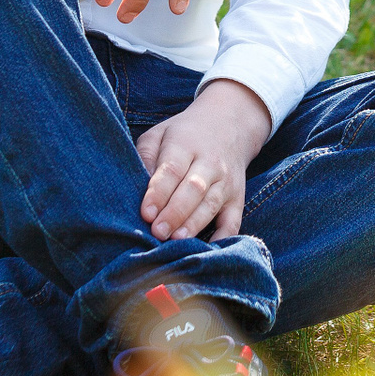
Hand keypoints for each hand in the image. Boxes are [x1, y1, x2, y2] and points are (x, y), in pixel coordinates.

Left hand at [135, 80, 271, 240]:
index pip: (172, 169)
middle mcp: (210, 163)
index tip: (146, 212)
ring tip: (176, 240)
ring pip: (212, 204)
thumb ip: (145, 155)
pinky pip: (234, 220)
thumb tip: (136, 186)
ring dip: (194, 224)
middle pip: (193, 189)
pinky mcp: (237, 198)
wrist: (229, 125)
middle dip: (174, 213)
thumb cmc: (184, 135)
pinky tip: (210, 250)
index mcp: (186, 144)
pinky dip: (224, 237)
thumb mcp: (160, 133)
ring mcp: (226, 182)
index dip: (159, 192)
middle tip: (157, 231)